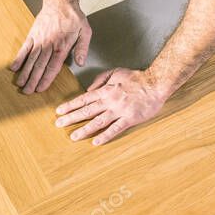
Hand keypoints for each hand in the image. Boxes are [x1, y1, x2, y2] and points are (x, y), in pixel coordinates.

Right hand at [10, 0, 91, 93]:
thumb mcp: (85, 31)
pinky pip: (24, 48)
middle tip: (27, 92)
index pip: (53, 66)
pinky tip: (14, 67)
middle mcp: (49, 45)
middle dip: (33, 80)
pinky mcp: (33, 34)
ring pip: (31, 59)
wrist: (60, 1)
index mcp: (62, 46)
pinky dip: (19, 58)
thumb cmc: (74, 18)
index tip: (40, 89)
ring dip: (25, 72)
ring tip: (20, 83)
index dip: (46, 79)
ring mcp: (39, 40)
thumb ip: (82, 48)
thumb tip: (80, 63)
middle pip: (39, 66)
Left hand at [54, 68, 168, 144]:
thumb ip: (101, 80)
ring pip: (98, 122)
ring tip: (73, 136)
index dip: (70, 105)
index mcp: (106, 90)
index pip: (84, 99)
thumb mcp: (116, 72)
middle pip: (87, 111)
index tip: (59, 111)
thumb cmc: (137, 78)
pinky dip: (105, 136)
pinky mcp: (130, 119)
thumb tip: (88, 89)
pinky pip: (115, 129)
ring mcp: (119, 111)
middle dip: (71, 118)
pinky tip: (96, 142)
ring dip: (84, 129)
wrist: (156, 83)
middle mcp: (110, 101)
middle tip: (58, 124)